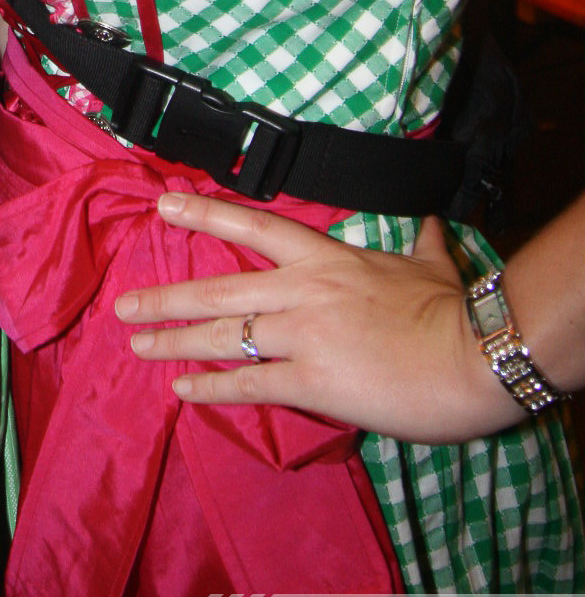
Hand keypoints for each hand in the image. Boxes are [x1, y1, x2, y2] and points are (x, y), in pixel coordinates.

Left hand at [112, 192, 524, 443]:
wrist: (470, 356)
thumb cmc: (450, 310)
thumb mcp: (431, 263)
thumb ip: (421, 241)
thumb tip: (432, 220)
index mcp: (324, 256)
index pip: (253, 224)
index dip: (204, 212)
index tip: (162, 206)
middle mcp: (301, 289)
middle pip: (219, 287)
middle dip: (167, 297)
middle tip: (125, 305)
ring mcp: (302, 334)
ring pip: (223, 334)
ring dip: (175, 342)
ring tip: (139, 345)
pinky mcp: (310, 380)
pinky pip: (249, 382)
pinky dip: (212, 386)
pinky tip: (184, 390)